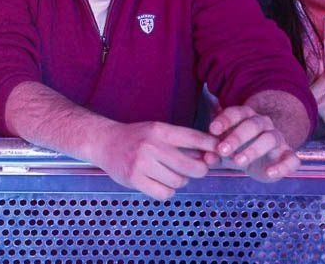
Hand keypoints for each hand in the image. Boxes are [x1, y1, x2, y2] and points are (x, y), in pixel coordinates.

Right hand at [93, 120, 217, 200]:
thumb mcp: (157, 131)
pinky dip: (166, 191)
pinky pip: (165, 193)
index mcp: (160, 130)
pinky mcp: (134, 179)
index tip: (220, 152)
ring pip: (179, 182)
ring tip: (167, 173)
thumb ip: (182, 142)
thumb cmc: (136, 137)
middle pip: (194, 167)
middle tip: (193, 169)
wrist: (105, 142)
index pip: (195, 138)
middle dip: (199, 170)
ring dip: (179, 181)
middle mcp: (152, 146)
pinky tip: (157, 182)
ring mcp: (142, 163)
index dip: (212, 147)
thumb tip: (212, 157)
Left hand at [207, 105, 300, 182]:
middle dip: (236, 137)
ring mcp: (278, 139)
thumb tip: (206, 158)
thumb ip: (213, 150)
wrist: (263, 156)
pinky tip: (269, 173)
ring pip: (270, 139)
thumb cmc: (238, 146)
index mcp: (246, 116)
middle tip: (222, 150)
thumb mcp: (224, 145)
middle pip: (252, 125)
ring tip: (238, 162)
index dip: (224, 120)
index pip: (236, 112)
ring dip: (254, 149)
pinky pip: (291, 159)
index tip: (212, 130)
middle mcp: (263, 124)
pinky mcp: (288, 155)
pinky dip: (282, 166)